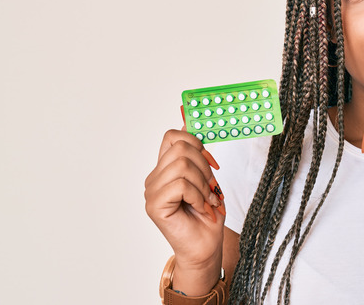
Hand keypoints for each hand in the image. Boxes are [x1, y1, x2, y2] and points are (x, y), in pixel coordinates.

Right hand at [144, 129, 224, 273]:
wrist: (206, 246)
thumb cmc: (207, 214)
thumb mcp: (207, 177)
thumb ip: (196, 151)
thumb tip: (186, 116)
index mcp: (165, 168)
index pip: (173, 136)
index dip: (196, 142)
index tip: (212, 162)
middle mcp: (154, 177)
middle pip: (181, 148)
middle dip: (205, 167)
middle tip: (211, 188)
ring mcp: (151, 191)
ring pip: (182, 165)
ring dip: (203, 184)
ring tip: (206, 200)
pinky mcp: (154, 205)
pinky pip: (181, 185)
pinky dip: (198, 196)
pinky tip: (201, 208)